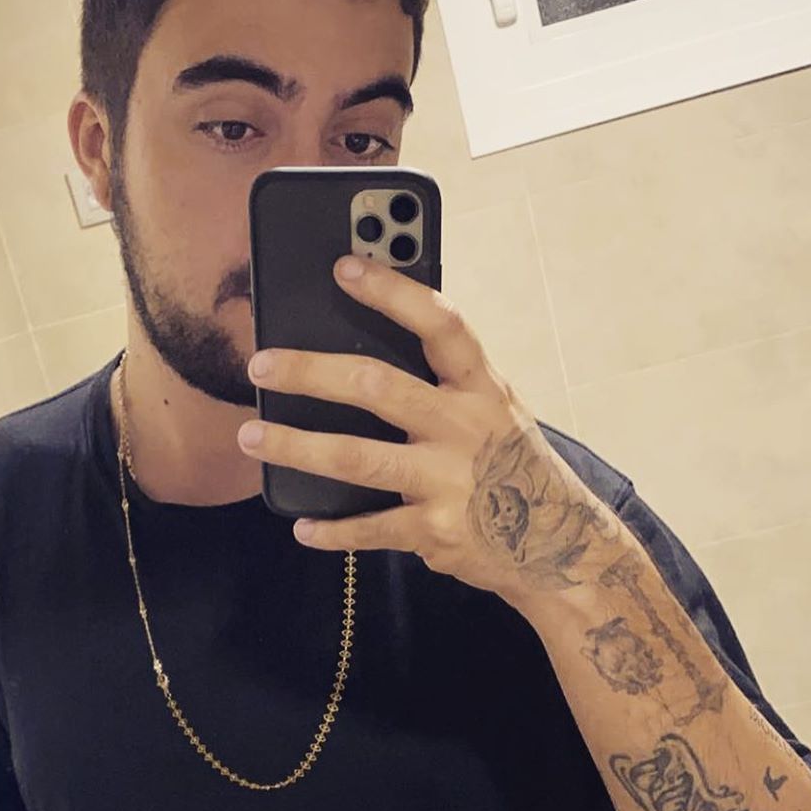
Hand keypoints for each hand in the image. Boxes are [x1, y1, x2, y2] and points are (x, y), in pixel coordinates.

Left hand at [237, 255, 630, 609]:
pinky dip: (332, 531)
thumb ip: (442, 381)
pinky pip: (370, 528)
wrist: (559, 544)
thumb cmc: (510, 462)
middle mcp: (465, 427)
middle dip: (311, 373)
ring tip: (251, 436)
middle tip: (261, 365)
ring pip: (358, 457)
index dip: (393, 291)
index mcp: (482, 386)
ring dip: (297, 446)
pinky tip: (301, 526)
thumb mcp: (493, 409)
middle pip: (378, 387)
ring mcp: (449, 481)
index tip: (344, 266)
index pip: (439, 324)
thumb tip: (358, 343)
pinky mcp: (436, 531)